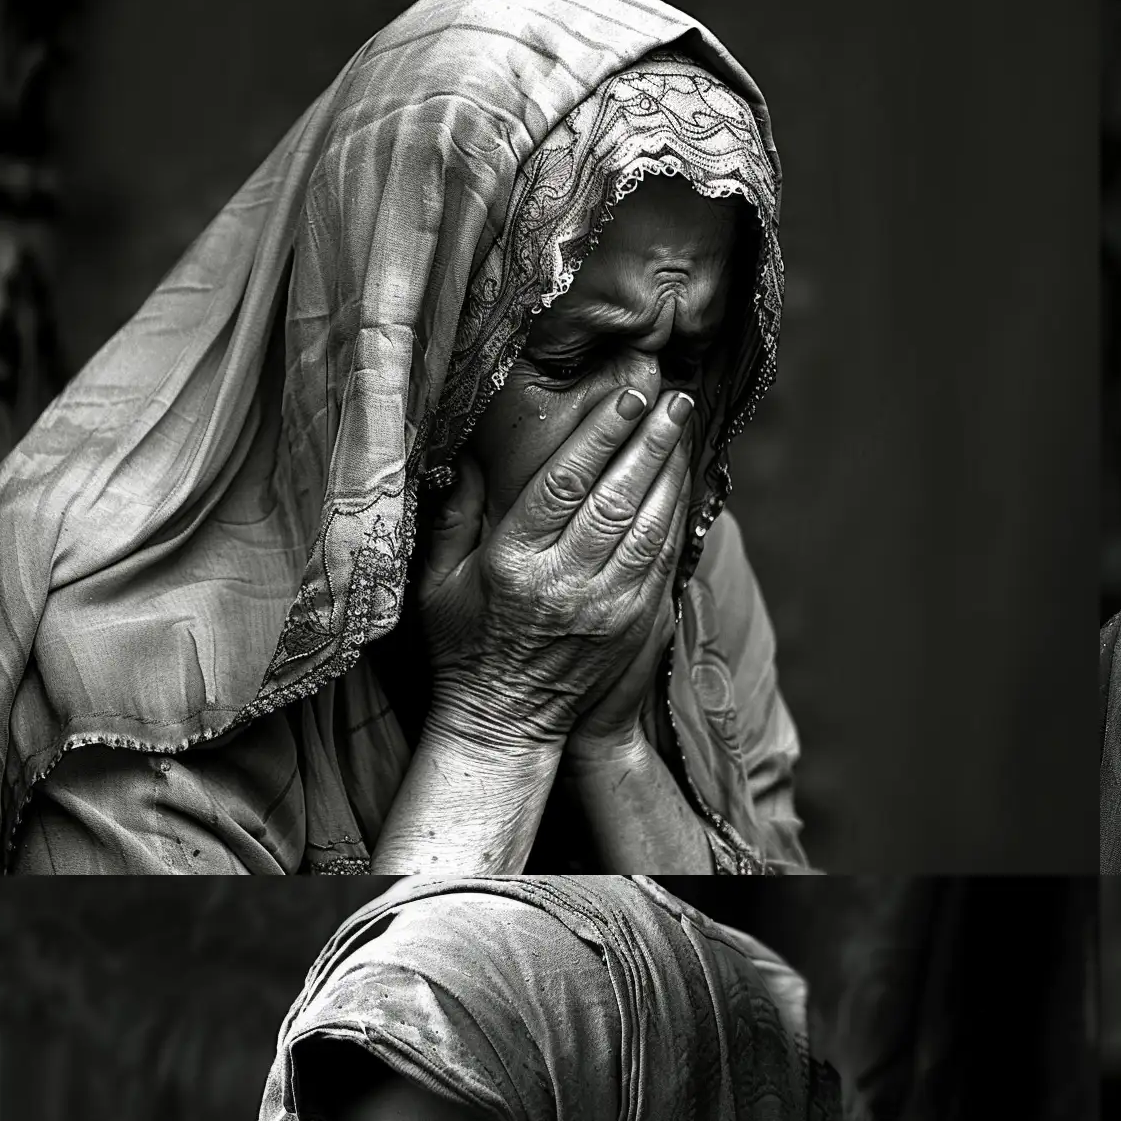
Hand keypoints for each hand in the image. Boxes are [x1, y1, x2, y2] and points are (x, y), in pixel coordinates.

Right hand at [415, 385, 696, 759]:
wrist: (505, 724)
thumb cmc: (463, 647)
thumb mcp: (436, 581)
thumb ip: (457, 515)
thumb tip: (469, 455)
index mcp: (513, 564)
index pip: (563, 485)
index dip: (599, 436)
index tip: (625, 397)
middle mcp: (564, 583)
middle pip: (616, 498)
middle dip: (649, 441)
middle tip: (673, 396)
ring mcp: (606, 607)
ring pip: (649, 526)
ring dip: (670, 472)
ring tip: (684, 425)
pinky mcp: (633, 625)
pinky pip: (662, 559)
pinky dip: (675, 515)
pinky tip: (681, 481)